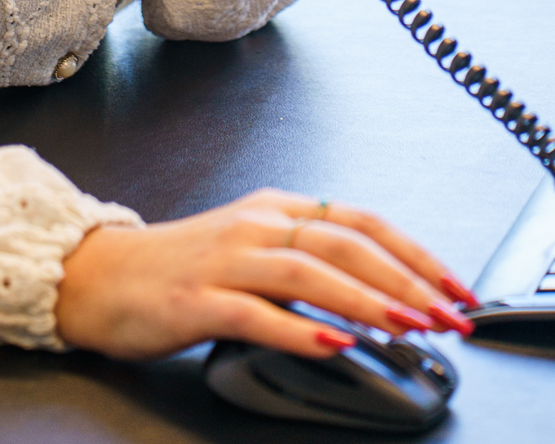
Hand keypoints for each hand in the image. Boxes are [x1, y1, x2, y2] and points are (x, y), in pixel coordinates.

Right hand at [54, 188, 478, 359]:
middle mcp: (258, 225)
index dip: (415, 253)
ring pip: (308, 272)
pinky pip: (255, 313)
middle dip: (406, 280)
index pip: (362, 222)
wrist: (99, 277)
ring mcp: (226, 260)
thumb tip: (380, 291)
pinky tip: (333, 344)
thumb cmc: (182, 270)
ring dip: (365, 300)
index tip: (455, 288)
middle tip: (448, 315)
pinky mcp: (196, 300)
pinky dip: (299, 329)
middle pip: (345, 243)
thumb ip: (308, 264)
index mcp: (278, 210)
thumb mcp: (253, 251)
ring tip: (407, 326)